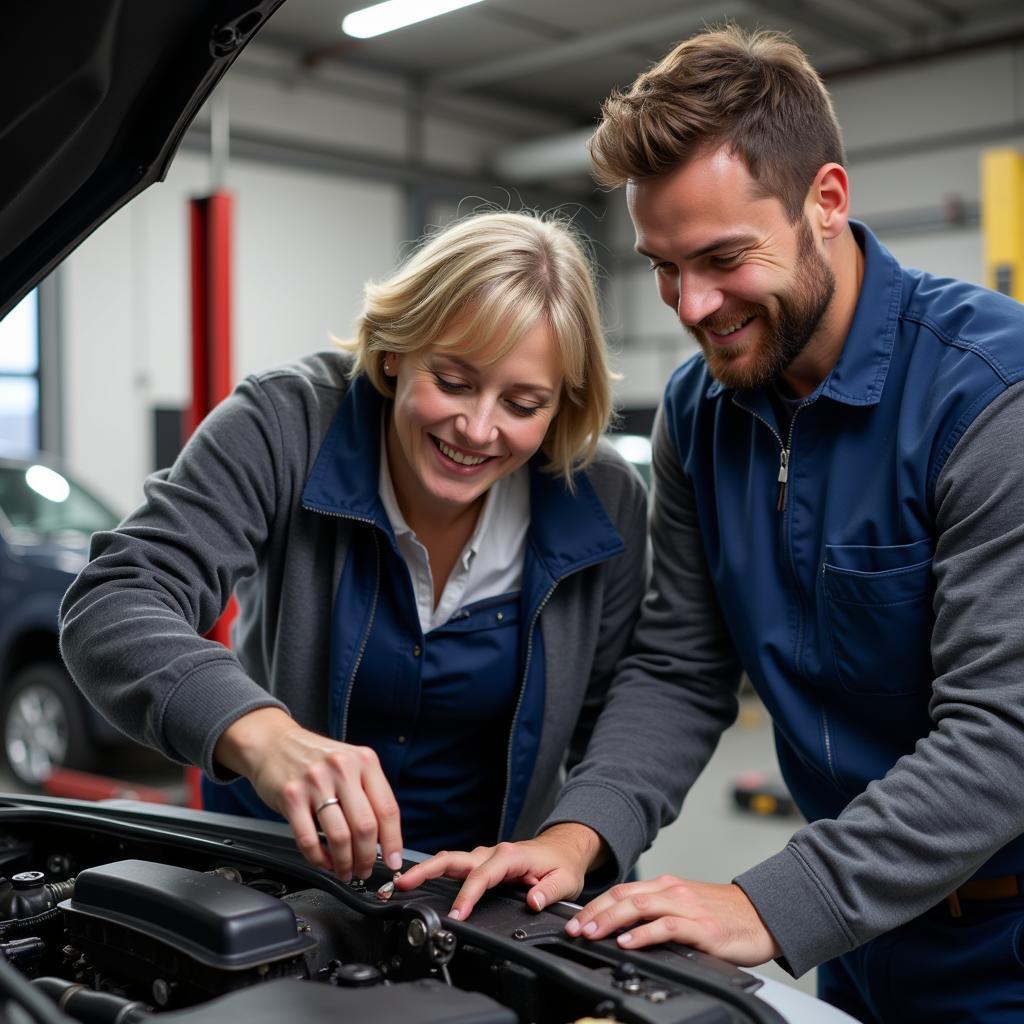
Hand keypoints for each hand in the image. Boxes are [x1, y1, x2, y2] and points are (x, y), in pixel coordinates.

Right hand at [214, 708, 402, 879]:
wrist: (273, 742)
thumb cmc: (314, 759)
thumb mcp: (349, 763)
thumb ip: (367, 792)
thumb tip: (384, 837)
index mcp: (364, 761)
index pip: (388, 808)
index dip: (393, 841)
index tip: (393, 860)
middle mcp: (342, 769)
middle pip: (365, 826)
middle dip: (368, 857)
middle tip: (365, 870)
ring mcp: (315, 782)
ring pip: (339, 836)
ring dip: (344, 862)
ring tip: (345, 870)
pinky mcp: (291, 796)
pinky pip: (308, 839)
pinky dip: (318, 859)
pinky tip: (323, 861)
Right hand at [396, 823, 606, 919]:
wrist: (564, 849)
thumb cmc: (563, 864)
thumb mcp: (564, 880)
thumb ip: (549, 891)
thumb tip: (532, 901)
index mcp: (510, 856)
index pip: (482, 876)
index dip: (468, 896)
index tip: (457, 915)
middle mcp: (493, 852)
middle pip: (454, 859)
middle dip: (426, 870)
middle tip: (402, 883)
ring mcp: (485, 856)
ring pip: (451, 860)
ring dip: (426, 870)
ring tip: (402, 883)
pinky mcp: (482, 862)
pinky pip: (456, 866)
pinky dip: (437, 872)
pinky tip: (422, 881)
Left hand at [565, 876, 779, 966]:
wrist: (763, 915)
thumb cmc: (724, 915)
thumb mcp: (686, 907)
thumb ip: (658, 913)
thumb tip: (623, 929)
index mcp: (666, 886)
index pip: (622, 891)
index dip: (595, 905)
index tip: (575, 920)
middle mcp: (673, 891)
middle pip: (624, 897)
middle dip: (594, 913)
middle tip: (574, 928)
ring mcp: (687, 908)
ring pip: (639, 907)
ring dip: (610, 920)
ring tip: (591, 933)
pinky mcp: (701, 928)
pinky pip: (666, 927)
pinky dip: (643, 934)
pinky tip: (628, 942)